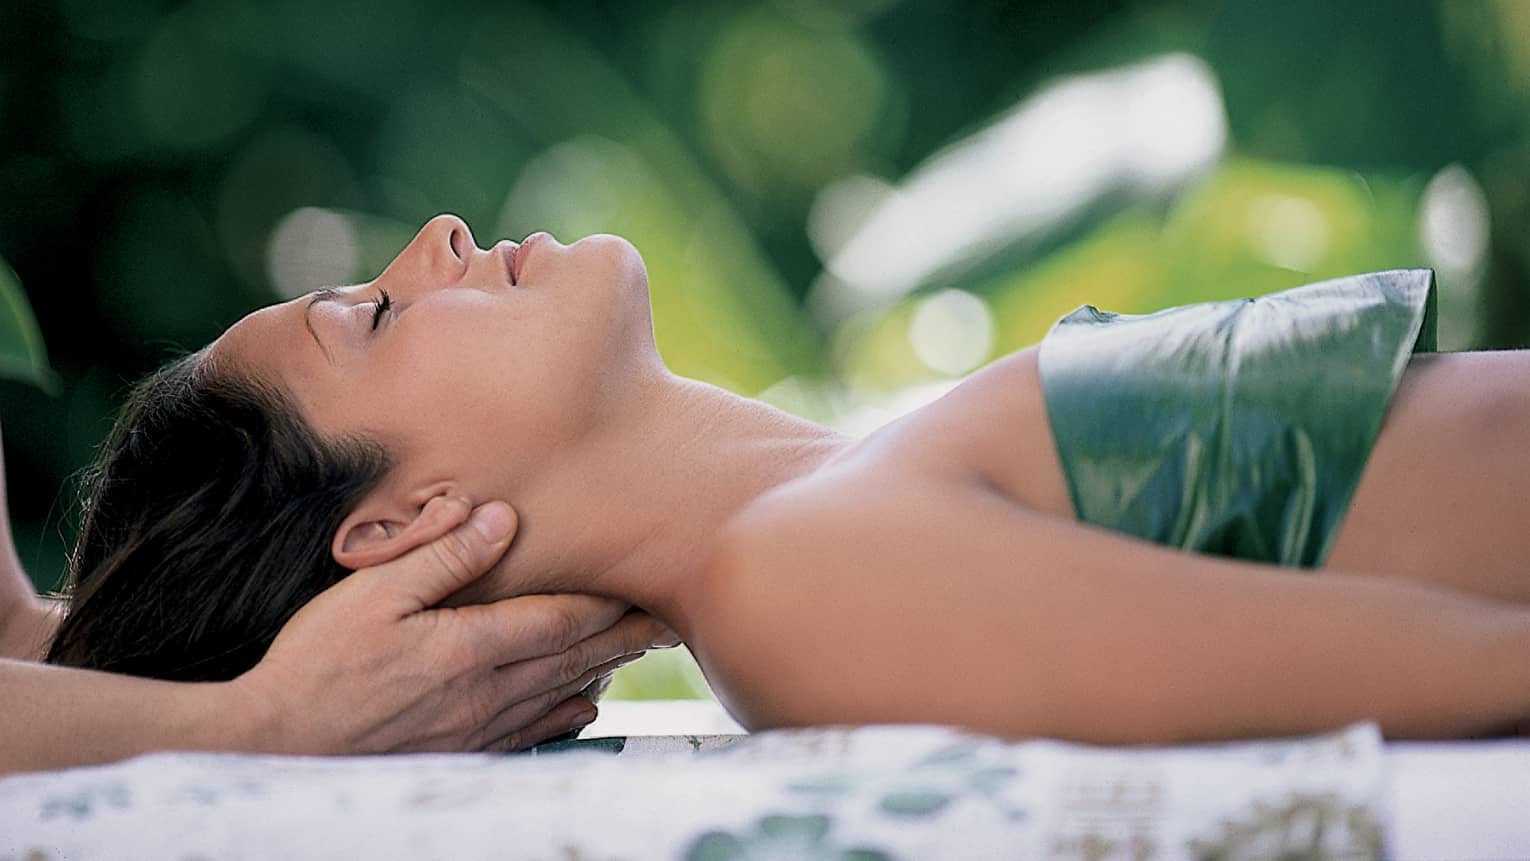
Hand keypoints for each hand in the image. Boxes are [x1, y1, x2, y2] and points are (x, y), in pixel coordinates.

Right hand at [227, 497, 676, 754]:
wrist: (276, 744)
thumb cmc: (317, 662)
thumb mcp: (373, 594)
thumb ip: (443, 555)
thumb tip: (501, 519)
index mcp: (469, 647)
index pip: (560, 619)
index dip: (608, 601)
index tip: (646, 583)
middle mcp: (484, 693)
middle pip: (573, 658)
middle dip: (624, 636)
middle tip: (668, 619)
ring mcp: (475, 730)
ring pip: (560, 696)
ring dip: (603, 671)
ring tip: (638, 650)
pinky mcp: (458, 753)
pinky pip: (530, 735)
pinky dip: (566, 717)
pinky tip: (584, 708)